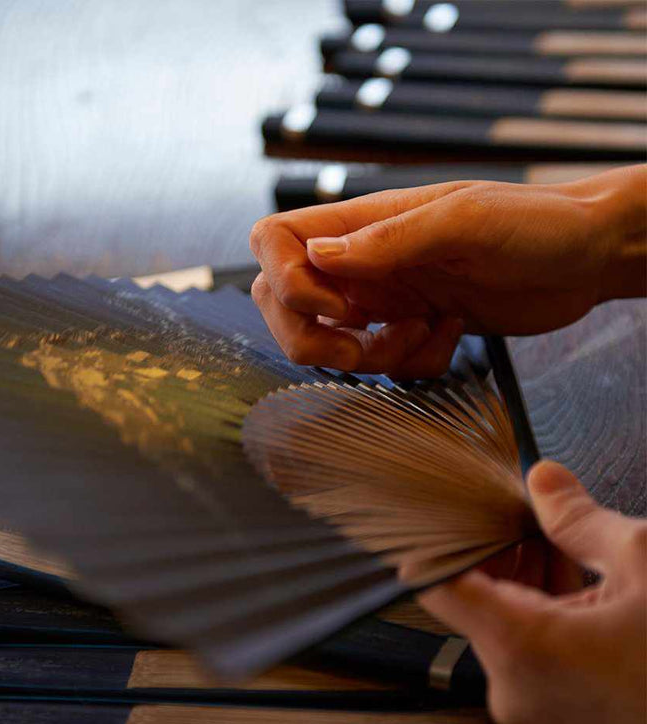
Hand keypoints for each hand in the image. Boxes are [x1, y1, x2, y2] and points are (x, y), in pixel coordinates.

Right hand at [250, 165, 645, 378]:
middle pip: (283, 301)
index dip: (288, 281)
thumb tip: (319, 256)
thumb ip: (389, 239)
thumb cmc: (538, 223)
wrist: (586, 257)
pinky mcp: (410, 327)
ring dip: (371, 356)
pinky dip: (411, 363)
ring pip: (327, 340)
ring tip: (424, 331)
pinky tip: (450, 332)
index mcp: (364, 222)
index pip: (276, 239)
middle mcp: (363, 260)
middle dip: (311, 337)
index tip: (339, 308)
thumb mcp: (465, 221)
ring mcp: (384, 295)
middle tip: (360, 347)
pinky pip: (381, 362)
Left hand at [419, 461, 646, 723]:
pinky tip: (578, 581)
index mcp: (520, 647)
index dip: (431, 538)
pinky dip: (542, 610)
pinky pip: (527, 648)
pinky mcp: (557, 715)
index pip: (435, 582)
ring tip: (563, 542)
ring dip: (524, 576)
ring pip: (500, 619)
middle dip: (497, 547)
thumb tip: (543, 480)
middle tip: (524, 511)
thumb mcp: (645, 560)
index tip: (434, 509)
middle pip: (471, 594)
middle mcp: (512, 686)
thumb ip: (578, 517)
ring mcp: (533, 706)